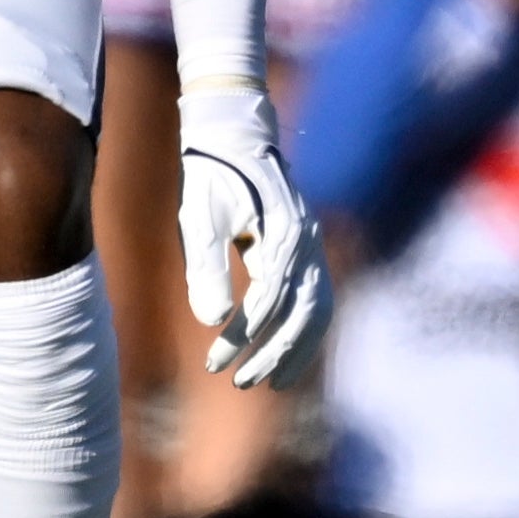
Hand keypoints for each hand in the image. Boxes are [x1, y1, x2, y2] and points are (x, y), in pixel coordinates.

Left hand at [179, 85, 332, 389]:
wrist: (234, 136)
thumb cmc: (211, 177)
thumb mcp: (199, 218)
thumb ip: (205, 267)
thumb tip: (212, 321)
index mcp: (282, 234)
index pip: (267, 301)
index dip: (242, 337)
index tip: (214, 362)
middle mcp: (308, 242)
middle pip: (302, 313)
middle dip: (274, 353)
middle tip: (241, 381)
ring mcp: (314, 245)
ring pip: (319, 310)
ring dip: (297, 349)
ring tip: (271, 382)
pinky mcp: (309, 249)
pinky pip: (319, 298)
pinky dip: (306, 331)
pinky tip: (286, 354)